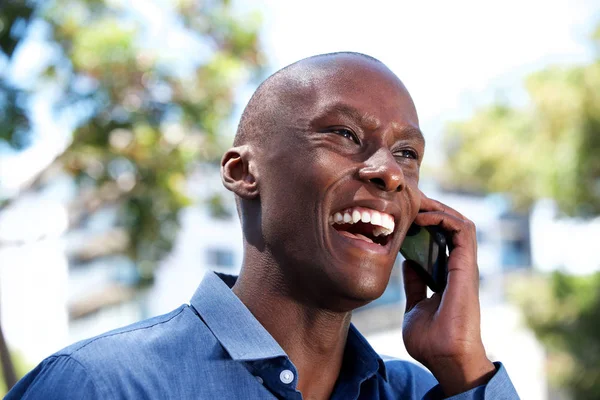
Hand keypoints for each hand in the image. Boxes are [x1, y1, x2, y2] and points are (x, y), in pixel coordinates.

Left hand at [401, 192, 495, 395]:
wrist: (445, 358)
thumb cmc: (431, 341)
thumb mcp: (415, 307)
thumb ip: (415, 284)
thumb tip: (409, 263)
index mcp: (447, 276)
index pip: (438, 240)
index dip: (422, 224)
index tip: (400, 216)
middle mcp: (457, 268)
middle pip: (448, 227)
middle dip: (429, 210)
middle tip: (406, 202)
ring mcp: (464, 266)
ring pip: (459, 222)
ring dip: (437, 209)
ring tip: (415, 204)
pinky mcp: (466, 266)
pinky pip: (462, 230)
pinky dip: (443, 218)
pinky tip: (421, 217)